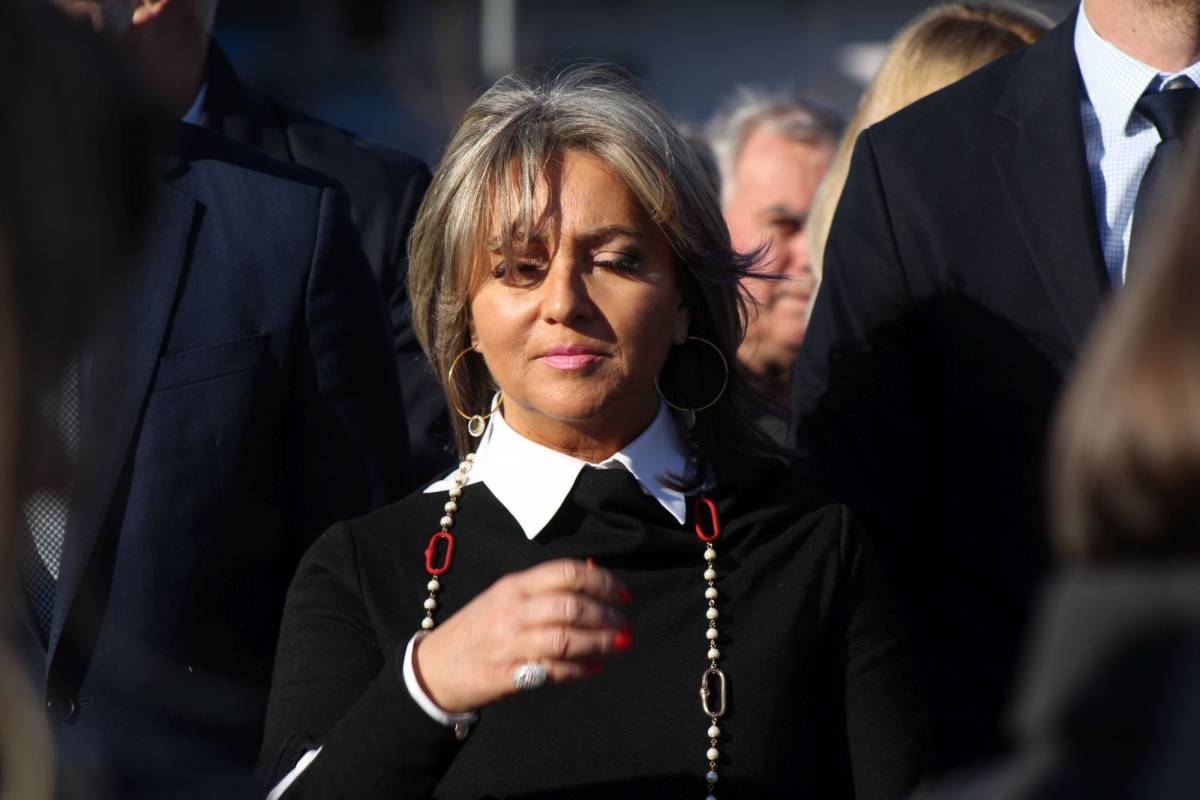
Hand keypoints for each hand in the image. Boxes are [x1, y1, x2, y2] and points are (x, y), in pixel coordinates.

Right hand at [412, 559, 630, 712]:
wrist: (434, 667)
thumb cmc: (480, 627)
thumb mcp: (507, 596)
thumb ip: (547, 586)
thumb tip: (593, 569)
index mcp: (515, 586)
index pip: (566, 572)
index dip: (602, 581)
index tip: (623, 595)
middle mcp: (513, 610)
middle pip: (571, 606)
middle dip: (606, 616)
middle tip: (625, 625)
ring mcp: (509, 643)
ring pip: (566, 639)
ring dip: (600, 643)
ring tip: (619, 645)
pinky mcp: (507, 674)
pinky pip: (552, 671)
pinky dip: (579, 670)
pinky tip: (594, 668)